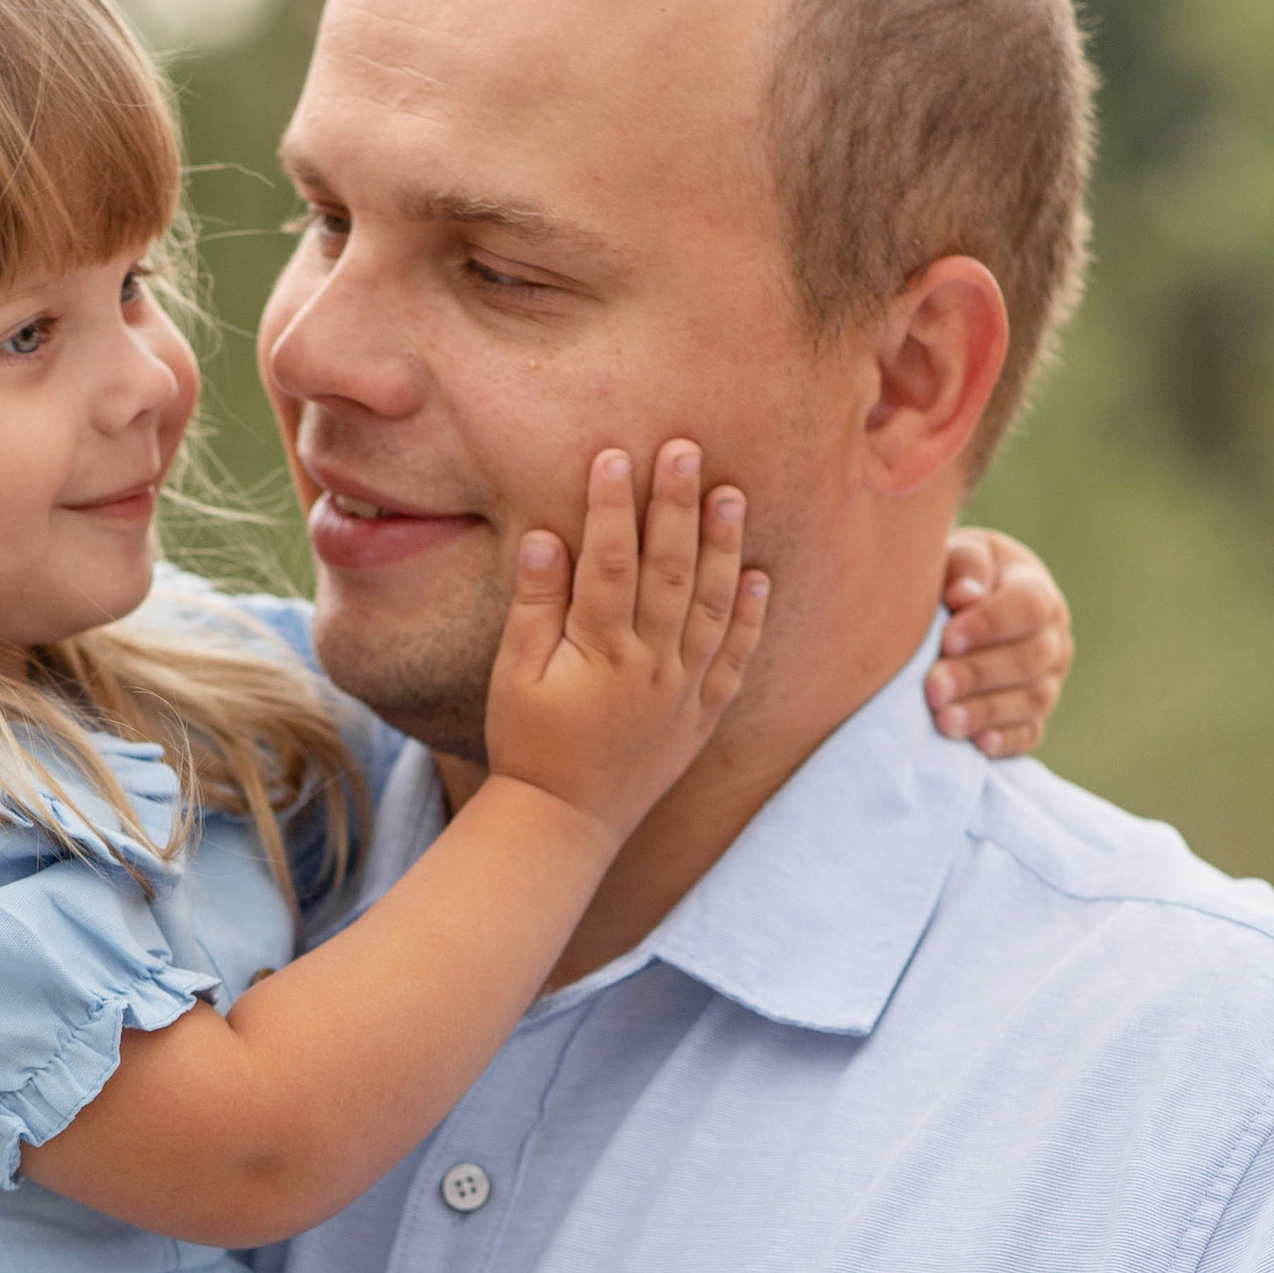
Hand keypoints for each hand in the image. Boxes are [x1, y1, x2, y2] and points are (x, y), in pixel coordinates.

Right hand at [483, 443, 767, 844]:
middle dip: (677, 506)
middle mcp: (650, 666)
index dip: (613, 506)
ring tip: (732, 494)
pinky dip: (751, 617)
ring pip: (711, 606)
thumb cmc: (529, 744)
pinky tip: (760, 574)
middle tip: (687, 449)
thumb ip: (534, 606)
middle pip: (669, 571)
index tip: (615, 454)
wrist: (564, 822)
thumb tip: (546, 537)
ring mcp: (682, 690)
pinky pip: (734, 660)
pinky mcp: (701, 714)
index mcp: (599, 652)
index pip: (610, 562)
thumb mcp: (514, 676)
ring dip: (723, 547)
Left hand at [925, 531, 1071, 755]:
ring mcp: (1048, 679)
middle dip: (979, 675)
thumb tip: (964, 594)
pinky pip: (1029, 733)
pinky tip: (977, 744)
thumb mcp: (957, 555)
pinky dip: (1005, 740)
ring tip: (943, 721)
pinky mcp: (1033, 715)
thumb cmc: (953, 577)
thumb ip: (963, 566)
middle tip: (934, 687)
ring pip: (1033, 699)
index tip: (947, 640)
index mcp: (1035, 589)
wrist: (956, 607)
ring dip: (986, 712)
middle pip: (1030, 658)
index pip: (1029, 607)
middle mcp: (1052, 636)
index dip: (990, 625)